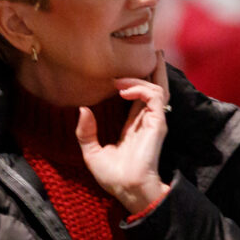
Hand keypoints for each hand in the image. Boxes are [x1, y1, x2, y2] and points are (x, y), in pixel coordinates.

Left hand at [76, 51, 172, 214]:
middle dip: (153, 68)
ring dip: (140, 76)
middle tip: (151, 50)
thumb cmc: (113, 177)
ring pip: (156, 86)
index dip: (136, 80)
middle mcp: (145, 120)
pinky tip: (123, 89)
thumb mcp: (92, 152)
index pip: (139, 96)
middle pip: (154, 86)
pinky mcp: (158, 122)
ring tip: (119, 78)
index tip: (123, 67)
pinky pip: (154, 95)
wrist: (127, 189)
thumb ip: (85, 131)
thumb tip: (82, 109)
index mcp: (133, 126)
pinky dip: (140, 87)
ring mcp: (154, 120)